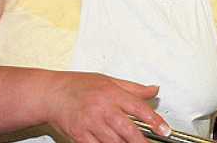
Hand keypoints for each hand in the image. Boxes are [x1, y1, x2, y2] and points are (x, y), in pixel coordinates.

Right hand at [47, 72, 168, 142]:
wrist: (51, 94)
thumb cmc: (78, 86)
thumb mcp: (109, 80)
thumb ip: (133, 88)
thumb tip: (154, 90)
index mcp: (112, 94)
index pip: (139, 108)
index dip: (155, 121)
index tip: (165, 130)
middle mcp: (103, 109)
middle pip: (128, 130)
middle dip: (142, 142)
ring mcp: (91, 124)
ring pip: (114, 142)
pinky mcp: (80, 135)